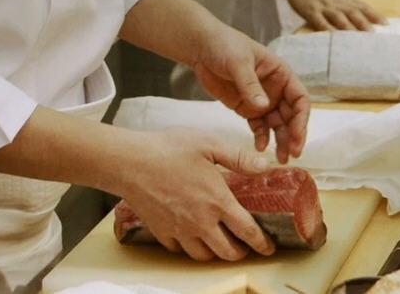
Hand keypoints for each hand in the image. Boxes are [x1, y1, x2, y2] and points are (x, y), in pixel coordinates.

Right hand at [115, 129, 276, 260]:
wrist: (130, 162)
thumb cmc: (169, 149)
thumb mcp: (210, 144)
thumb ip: (239, 158)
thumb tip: (265, 167)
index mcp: (217, 202)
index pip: (247, 231)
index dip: (262, 243)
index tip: (268, 247)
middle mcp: (201, 222)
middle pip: (227, 252)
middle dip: (241, 253)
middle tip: (245, 246)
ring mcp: (180, 230)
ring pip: (204, 255)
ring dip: (216, 252)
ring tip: (220, 242)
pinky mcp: (162, 232)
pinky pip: (180, 250)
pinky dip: (190, 248)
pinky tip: (192, 236)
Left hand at [191, 27, 310, 163]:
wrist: (202, 48)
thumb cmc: (225, 46)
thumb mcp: (239, 62)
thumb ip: (250, 85)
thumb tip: (264, 106)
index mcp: (281, 74)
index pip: (300, 99)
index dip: (301, 118)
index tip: (297, 135)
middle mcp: (276, 89)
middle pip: (292, 116)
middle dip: (294, 135)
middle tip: (292, 154)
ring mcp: (262, 100)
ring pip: (278, 125)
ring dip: (281, 141)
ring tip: (281, 159)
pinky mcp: (247, 109)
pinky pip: (259, 127)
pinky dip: (262, 138)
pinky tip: (260, 148)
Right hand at [283, 0, 386, 30]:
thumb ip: (356, 7)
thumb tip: (374, 20)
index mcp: (348, 0)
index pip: (365, 8)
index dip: (376, 16)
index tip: (388, 26)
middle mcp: (339, 4)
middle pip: (355, 15)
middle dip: (365, 26)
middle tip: (375, 38)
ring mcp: (325, 8)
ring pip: (340, 20)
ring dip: (350, 30)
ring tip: (358, 42)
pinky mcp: (311, 11)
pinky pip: (320, 22)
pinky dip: (327, 30)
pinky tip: (332, 38)